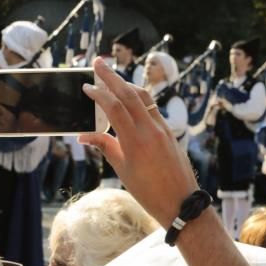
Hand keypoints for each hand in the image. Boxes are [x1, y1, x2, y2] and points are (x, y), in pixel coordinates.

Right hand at [78, 57, 196, 227]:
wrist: (181, 202)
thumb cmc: (148, 192)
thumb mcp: (122, 170)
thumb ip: (105, 147)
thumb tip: (84, 135)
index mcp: (135, 141)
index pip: (114, 107)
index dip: (99, 94)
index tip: (86, 86)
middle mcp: (151, 129)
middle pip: (129, 94)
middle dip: (112, 76)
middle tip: (98, 62)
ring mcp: (162, 128)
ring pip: (143, 97)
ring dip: (126, 83)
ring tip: (113, 76)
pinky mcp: (169, 131)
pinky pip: (152, 107)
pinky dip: (139, 97)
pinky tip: (130, 96)